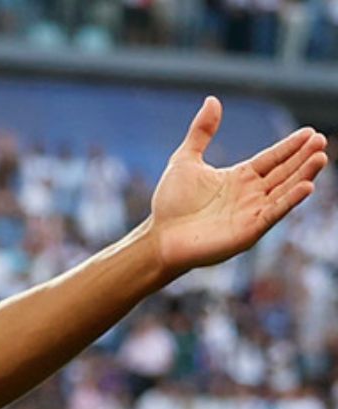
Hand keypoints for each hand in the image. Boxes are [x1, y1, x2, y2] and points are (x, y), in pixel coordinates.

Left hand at [150, 96, 326, 273]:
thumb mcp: (185, 160)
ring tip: (320, 158)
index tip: (309, 132)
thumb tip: (212, 100)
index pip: (272, 158)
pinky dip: (290, 200)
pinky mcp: (249, 231)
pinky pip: (274, 213)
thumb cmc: (171, 203)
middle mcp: (250, 194)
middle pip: (283, 172)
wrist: (159, 237)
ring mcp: (251, 212)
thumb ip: (201, 132)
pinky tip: (306, 186)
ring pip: (284, 190)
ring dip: (303, 175)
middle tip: (321, 141)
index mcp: (239, 177)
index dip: (290, 146)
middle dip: (303, 157)